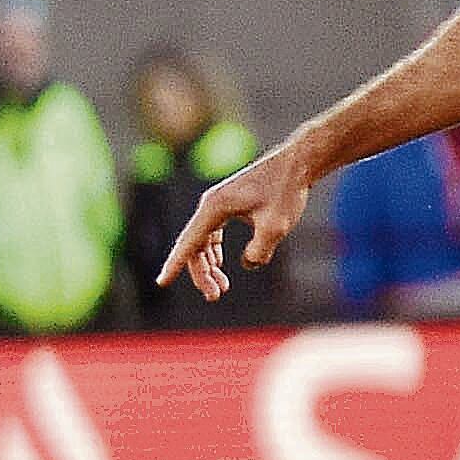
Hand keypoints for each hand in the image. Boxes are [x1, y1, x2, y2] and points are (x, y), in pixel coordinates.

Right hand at [157, 144, 311, 302]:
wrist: (297, 164)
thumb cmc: (286, 190)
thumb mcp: (276, 227)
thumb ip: (259, 252)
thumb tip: (248, 264)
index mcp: (214, 208)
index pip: (189, 243)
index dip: (175, 265)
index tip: (162, 282)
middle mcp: (209, 205)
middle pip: (195, 246)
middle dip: (202, 273)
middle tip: (215, 296)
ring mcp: (217, 204)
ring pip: (203, 241)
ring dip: (209, 265)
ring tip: (222, 287)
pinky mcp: (228, 205)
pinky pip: (212, 233)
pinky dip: (214, 251)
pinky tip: (222, 264)